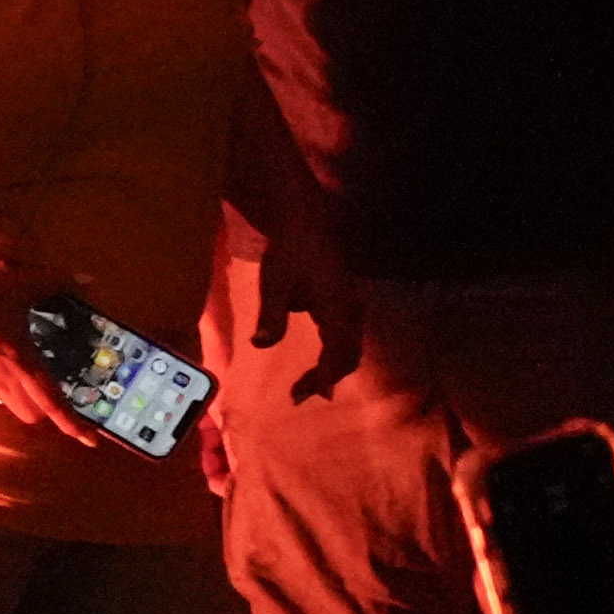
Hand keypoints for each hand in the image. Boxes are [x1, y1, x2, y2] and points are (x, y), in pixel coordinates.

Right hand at [0, 258, 77, 443]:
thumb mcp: (19, 284)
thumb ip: (55, 282)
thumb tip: (86, 279)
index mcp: (22, 363)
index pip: (54, 404)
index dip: (75, 425)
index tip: (92, 440)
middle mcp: (3, 381)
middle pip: (32, 415)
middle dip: (44, 410)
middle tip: (48, 390)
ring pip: (7, 404)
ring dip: (18, 396)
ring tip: (15, 369)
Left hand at [218, 187, 335, 395]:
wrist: (305, 217)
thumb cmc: (289, 249)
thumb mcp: (275, 282)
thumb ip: (271, 316)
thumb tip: (261, 345)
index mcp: (338, 310)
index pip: (337, 356)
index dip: (322, 379)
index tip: (300, 396)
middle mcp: (352, 310)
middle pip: (349, 355)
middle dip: (328, 378)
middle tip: (300, 395)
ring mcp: (352, 303)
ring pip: (351, 346)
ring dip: (333, 367)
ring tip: (311, 386)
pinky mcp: (346, 298)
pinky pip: (348, 334)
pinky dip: (336, 352)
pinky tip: (321, 359)